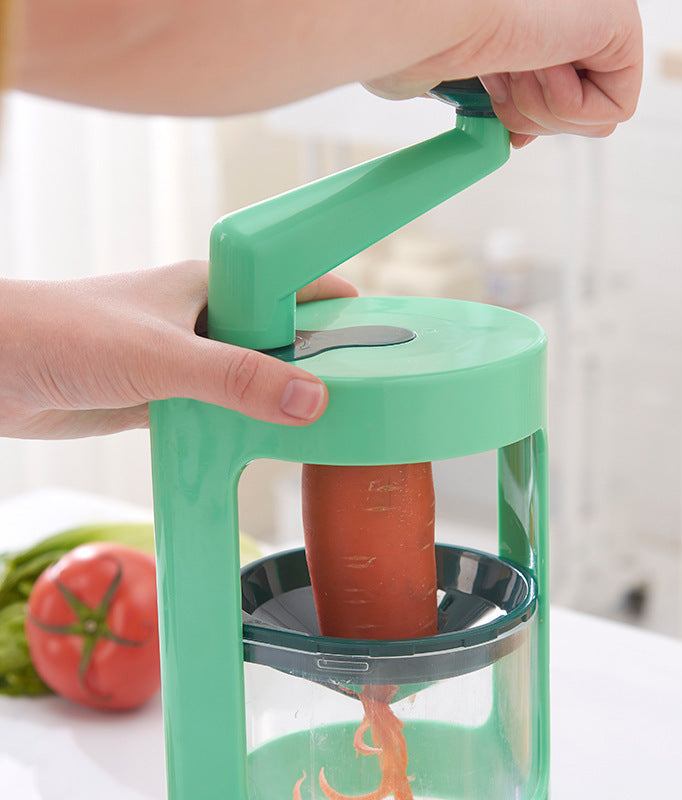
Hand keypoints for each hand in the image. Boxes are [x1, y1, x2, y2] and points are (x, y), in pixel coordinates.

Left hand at [0, 262, 356, 438]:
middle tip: (359, 396)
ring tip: (322, 431)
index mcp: (212, 288)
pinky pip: (218, 414)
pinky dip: (239, 430)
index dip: (335, 305)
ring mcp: (185, 362)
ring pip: (249, 381)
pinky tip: (263, 452)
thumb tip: (314, 400)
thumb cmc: (66, 334)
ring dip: (276, 403)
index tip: (377, 336)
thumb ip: (239, 378)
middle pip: (278, 339)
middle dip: (315, 364)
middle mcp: (204, 321)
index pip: (292, 284)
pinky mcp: (164, 399)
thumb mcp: (164, 356)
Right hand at [366, 0, 642, 147]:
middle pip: (578, 117)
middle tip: (508, 73)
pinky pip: (613, 111)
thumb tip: (521, 138)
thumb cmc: (446, 38)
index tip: (502, 114)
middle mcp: (581, 23)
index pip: (562, 97)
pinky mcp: (625, 35)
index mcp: (548, 26)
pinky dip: (568, 105)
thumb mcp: (482, 79)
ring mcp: (607, 25)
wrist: (451, 17)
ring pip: (594, 121)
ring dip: (544, 110)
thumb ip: (512, 100)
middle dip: (534, 114)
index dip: (532, 118)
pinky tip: (545, 62)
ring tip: (523, 63)